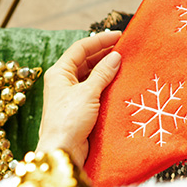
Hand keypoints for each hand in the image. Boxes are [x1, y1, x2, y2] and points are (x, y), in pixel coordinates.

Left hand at [35, 31, 121, 165]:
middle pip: (86, 60)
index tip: (119, 36)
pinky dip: (107, 84)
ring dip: (107, 69)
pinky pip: (96, 90)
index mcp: (59, 72)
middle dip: (105, 54)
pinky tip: (120, 83)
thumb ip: (102, 73)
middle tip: (126, 49)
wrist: (63, 150)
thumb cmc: (69, 120)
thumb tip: (115, 57)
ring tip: (126, 64)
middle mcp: (64, 81)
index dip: (100, 40)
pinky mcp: (81, 108)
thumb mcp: (87, 93)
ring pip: (92, 75)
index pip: (81, 48)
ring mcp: (72, 95)